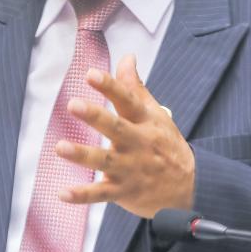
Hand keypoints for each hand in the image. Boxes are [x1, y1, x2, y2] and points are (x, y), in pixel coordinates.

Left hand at [56, 54, 194, 217]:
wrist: (190, 186)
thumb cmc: (165, 144)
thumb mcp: (155, 114)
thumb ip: (135, 87)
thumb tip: (126, 57)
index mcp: (145, 121)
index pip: (127, 100)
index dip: (110, 86)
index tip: (90, 74)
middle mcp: (138, 143)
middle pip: (116, 128)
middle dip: (95, 116)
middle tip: (73, 104)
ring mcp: (131, 168)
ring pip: (105, 160)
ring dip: (82, 154)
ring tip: (60, 147)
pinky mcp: (124, 191)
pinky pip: (101, 193)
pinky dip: (82, 195)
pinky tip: (62, 193)